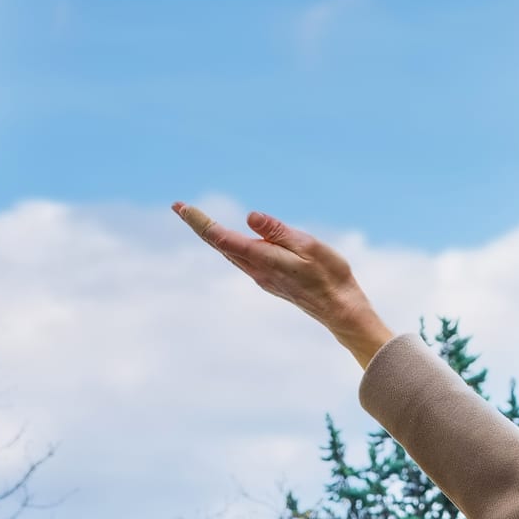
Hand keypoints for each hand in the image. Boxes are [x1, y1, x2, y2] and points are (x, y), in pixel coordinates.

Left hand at [175, 202, 401, 366]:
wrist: (340, 311)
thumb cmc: (330, 275)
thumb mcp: (309, 246)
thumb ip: (278, 232)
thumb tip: (250, 217)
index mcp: (263, 259)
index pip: (222, 238)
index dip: (201, 222)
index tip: (182, 207)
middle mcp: (256, 270)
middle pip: (219, 245)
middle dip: (199, 225)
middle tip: (179, 207)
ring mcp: (261, 277)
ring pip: (229, 253)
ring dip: (212, 235)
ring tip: (197, 220)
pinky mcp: (269, 280)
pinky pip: (242, 259)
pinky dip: (228, 245)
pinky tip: (228, 241)